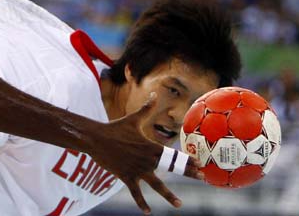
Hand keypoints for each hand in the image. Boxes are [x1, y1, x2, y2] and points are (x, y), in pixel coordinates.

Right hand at [89, 93, 202, 214]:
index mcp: (151, 146)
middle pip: (172, 168)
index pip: (174, 154)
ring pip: (157, 185)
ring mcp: (137, 170)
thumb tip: (154, 93)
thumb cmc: (115, 127)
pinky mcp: (126, 177)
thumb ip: (147, 108)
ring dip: (169, 195)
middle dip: (188, 172)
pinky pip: (136, 192)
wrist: (96, 138)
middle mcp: (147, 159)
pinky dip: (141, 202)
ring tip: (180, 204)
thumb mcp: (133, 118)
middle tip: (202, 177)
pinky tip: (148, 211)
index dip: (188, 159)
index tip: (200, 163)